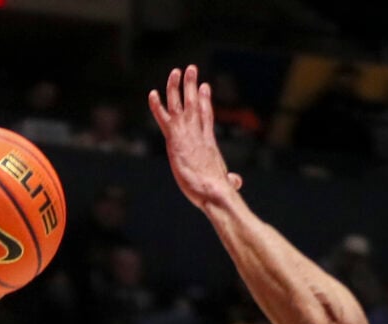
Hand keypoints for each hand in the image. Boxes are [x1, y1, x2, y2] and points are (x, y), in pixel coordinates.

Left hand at [148, 65, 244, 210]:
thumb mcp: (224, 182)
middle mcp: (197, 133)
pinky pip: (163, 118)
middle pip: (194, 104)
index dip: (204, 100)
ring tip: (176, 71)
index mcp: (208, 142)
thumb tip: (236, 182)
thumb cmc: (219, 192)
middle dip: (192, 85)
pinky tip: (151, 94)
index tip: (204, 86)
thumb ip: (230, 180)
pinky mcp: (174, 140)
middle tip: (191, 68)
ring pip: (179, 105)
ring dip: (176, 87)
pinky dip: (156, 106)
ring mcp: (186, 134)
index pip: (206, 116)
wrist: (213, 191)